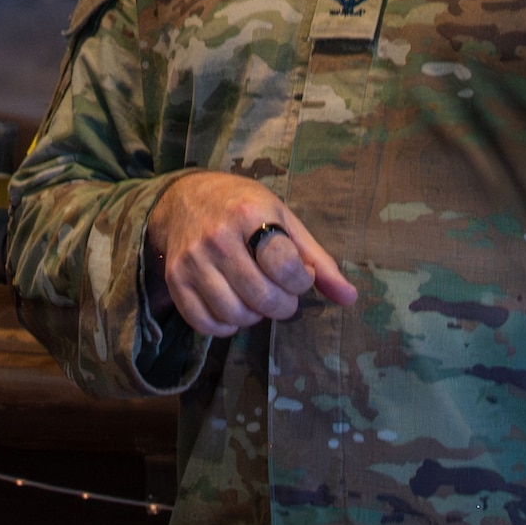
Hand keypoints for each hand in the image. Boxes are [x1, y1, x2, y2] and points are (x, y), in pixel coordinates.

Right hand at [144, 171, 355, 337]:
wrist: (186, 198)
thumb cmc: (244, 207)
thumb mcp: (285, 219)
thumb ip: (317, 259)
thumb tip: (350, 298)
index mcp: (250, 214)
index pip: (285, 266)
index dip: (301, 281)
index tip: (300, 278)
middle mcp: (218, 238)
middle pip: (261, 296)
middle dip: (283, 306)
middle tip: (284, 297)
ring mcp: (192, 261)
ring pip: (234, 314)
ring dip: (255, 317)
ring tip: (259, 300)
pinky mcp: (175, 280)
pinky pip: (204, 323)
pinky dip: (226, 326)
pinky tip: (235, 310)